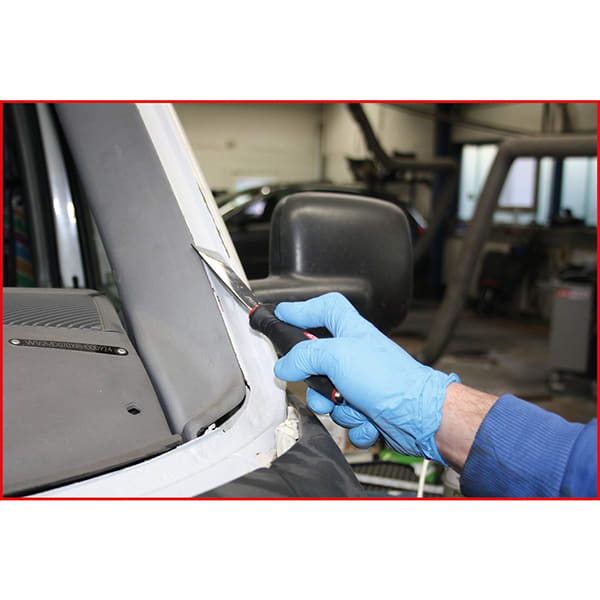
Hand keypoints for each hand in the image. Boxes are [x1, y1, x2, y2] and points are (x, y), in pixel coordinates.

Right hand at [273, 293, 458, 462]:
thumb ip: (303, 356)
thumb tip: (284, 365)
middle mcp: (355, 355)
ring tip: (354, 405)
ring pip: (328, 398)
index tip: (283, 315)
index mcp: (351, 331)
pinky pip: (345, 419)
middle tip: (323, 387)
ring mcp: (361, 384)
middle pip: (316, 363)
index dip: (301, 309)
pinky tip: (369, 419)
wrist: (419, 417)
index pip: (323, 308)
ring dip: (338, 409)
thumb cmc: (390, 379)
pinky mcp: (367, 409)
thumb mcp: (337, 357)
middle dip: (316, 384)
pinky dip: (355, 424)